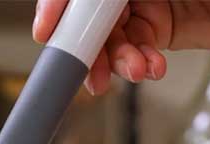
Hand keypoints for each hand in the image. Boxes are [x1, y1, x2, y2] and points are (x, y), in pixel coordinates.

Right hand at [32, 0, 209, 93]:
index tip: (49, 28)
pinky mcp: (161, 31)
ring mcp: (144, 3)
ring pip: (108, 37)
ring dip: (114, 61)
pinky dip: (136, 66)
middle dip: (86, 44)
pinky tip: (149, 69)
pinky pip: (133, 52)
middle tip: (92, 69)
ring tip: (135, 71)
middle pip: (87, 13)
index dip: (59, 4)